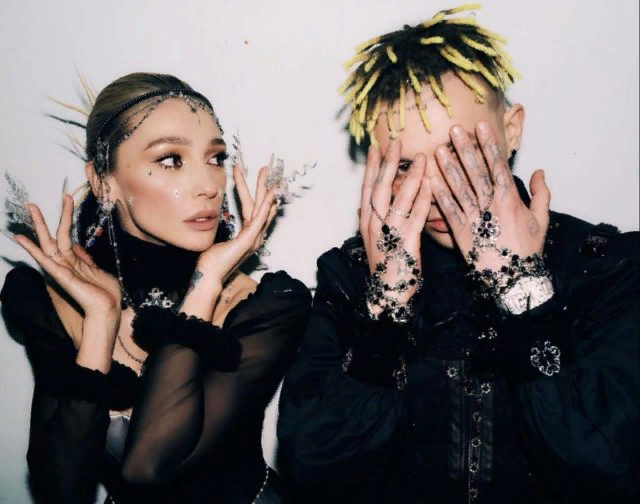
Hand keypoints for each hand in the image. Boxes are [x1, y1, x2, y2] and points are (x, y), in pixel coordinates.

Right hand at [13, 195, 121, 316]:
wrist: (108, 309)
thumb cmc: (107, 293)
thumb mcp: (98, 270)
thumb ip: (87, 258)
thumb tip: (80, 247)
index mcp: (76, 261)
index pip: (66, 235)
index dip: (66, 216)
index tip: (67, 199)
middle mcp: (66, 263)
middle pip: (53, 236)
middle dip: (45, 219)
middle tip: (33, 203)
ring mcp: (62, 268)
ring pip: (47, 243)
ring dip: (39, 225)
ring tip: (31, 208)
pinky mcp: (61, 275)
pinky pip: (44, 259)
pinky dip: (31, 248)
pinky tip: (20, 239)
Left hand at [195, 162, 278, 283]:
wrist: (209, 275)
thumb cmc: (211, 260)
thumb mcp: (218, 238)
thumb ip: (224, 227)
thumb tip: (216, 216)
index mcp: (248, 234)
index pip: (251, 208)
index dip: (253, 191)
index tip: (255, 178)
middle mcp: (255, 236)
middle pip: (261, 205)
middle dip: (263, 185)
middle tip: (266, 168)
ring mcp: (254, 238)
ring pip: (262, 208)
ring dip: (266, 190)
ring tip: (267, 174)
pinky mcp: (249, 240)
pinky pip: (259, 219)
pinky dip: (266, 206)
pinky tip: (270, 195)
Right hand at [360, 139, 430, 308]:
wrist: (387, 296)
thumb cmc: (386, 268)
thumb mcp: (375, 241)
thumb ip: (373, 221)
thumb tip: (366, 205)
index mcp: (366, 223)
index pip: (366, 189)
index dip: (372, 167)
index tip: (376, 147)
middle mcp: (374, 225)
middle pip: (379, 188)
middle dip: (387, 163)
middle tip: (395, 142)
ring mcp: (389, 233)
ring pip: (398, 198)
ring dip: (410, 175)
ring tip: (421, 156)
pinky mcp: (405, 243)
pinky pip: (416, 215)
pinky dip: (424, 198)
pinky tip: (432, 184)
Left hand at [428, 121, 549, 272]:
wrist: (514, 279)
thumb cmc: (528, 250)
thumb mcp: (542, 220)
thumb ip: (542, 194)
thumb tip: (539, 171)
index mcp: (511, 200)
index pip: (497, 166)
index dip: (488, 145)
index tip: (480, 127)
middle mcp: (491, 206)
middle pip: (475, 172)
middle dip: (464, 149)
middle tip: (453, 130)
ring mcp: (475, 219)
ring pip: (459, 189)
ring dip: (448, 168)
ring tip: (438, 150)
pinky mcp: (461, 233)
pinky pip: (449, 211)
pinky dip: (440, 196)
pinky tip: (430, 181)